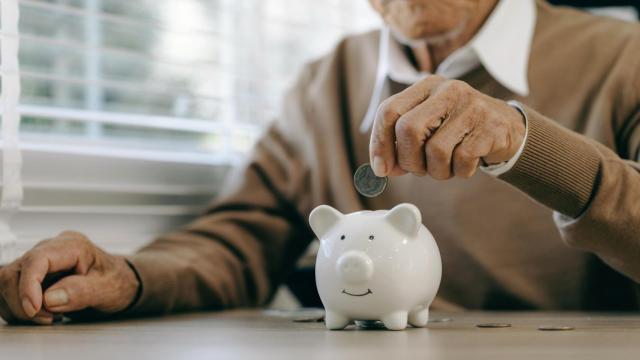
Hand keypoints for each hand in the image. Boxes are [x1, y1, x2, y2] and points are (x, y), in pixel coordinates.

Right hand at [0, 231, 138, 324]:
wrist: (119, 282)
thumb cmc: (116, 281)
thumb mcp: (107, 288)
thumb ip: (81, 292)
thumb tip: (49, 299)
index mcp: (72, 246)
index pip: (37, 260)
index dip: (29, 286)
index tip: (34, 309)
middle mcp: (51, 248)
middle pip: (15, 272)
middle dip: (24, 302)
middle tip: (49, 318)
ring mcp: (39, 260)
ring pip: (6, 281)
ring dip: (19, 306)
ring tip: (48, 316)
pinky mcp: (31, 274)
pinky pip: (9, 290)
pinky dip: (17, 307)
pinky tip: (40, 314)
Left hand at [369, 76, 525, 178]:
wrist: (508, 130)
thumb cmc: (457, 132)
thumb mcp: (428, 127)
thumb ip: (402, 143)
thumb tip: (382, 168)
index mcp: (426, 87)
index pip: (388, 111)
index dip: (380, 144)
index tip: (382, 169)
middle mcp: (447, 90)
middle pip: (408, 129)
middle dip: (408, 160)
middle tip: (417, 170)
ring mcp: (471, 107)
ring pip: (435, 150)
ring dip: (436, 171)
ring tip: (445, 167)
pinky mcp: (490, 127)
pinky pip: (461, 161)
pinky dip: (459, 172)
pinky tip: (466, 165)